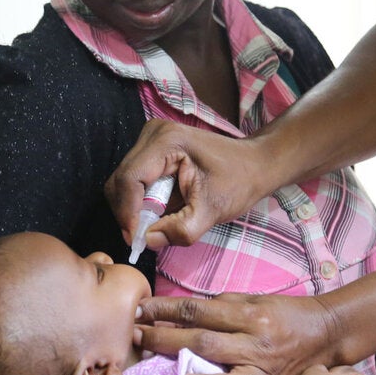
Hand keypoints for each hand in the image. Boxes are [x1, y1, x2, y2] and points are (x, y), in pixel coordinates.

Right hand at [107, 120, 273, 247]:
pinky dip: (138, 201)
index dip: (127, 212)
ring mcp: (151, 138)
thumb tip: (147, 241)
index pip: (130, 179)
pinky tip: (157, 212)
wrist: (254, 164)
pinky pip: (133, 179)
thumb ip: (180, 230)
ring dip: (132, 208)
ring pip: (123, 181)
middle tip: (141, 238)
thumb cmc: (239, 182)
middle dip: (128, 212)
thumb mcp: (212, 212)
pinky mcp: (151, 149)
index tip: (135, 239)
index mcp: (168, 142)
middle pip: (121, 179)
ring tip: (153, 225)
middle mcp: (154, 133)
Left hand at [135, 292, 339, 374]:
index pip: (197, 310)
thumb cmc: (285, 313)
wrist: (328, 331)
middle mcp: (256, 341)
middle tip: (136, 338)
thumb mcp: (254, 300)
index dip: (165, 310)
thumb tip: (182, 312)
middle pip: (204, 341)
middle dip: (166, 340)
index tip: (139, 311)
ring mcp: (267, 368)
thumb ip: (220, 307)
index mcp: (249, 314)